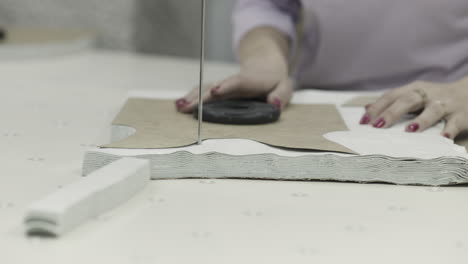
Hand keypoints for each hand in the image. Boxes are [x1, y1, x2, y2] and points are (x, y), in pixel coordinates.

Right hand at [175, 66, 292, 112]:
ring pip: (206, 89)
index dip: (226, 87)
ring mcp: (224, 85)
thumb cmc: (274, 80)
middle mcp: (233, 82)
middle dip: (201, 97)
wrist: (264, 64)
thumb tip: (273, 103)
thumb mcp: (285, 86)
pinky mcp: (218, 88)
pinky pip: (203, 91)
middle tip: (187, 106)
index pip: (237, 83)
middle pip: (215, 88)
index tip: (216, 92)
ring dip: (192, 97)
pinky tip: (179, 105)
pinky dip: (191, 97)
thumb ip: (281, 95)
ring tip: (179, 107)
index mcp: (250, 81)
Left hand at [360, 80, 467, 138]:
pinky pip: (454, 123)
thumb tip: (367, 109)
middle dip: (392, 113)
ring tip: (410, 130)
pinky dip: (449, 130)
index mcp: (413, 90)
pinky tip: (443, 138)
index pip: (391, 97)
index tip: (363, 122)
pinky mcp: (461, 116)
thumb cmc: (434, 97)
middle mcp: (428, 95)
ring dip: (422, 120)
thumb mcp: (413, 95)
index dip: (377, 108)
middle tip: (378, 125)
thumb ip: (391, 102)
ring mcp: (445, 105)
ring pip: (433, 110)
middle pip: (408, 100)